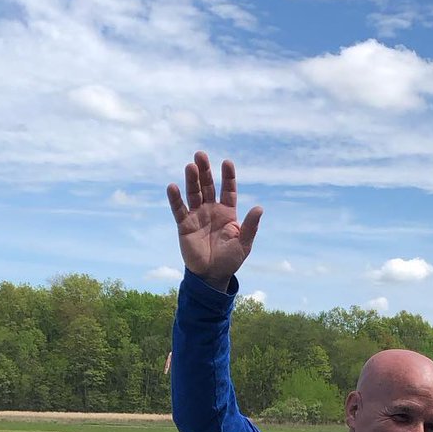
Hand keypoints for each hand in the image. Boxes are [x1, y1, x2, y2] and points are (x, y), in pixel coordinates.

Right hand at [166, 154, 262, 291]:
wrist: (212, 276)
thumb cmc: (230, 260)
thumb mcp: (244, 244)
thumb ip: (250, 226)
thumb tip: (259, 208)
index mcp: (227, 213)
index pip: (228, 190)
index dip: (227, 177)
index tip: (227, 162)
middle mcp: (211, 210)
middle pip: (208, 186)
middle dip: (205, 171)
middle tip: (200, 155)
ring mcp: (197, 216)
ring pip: (194, 194)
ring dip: (192, 180)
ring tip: (190, 166)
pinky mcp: (184, 225)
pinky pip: (179, 210)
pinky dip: (175, 199)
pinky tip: (172, 187)